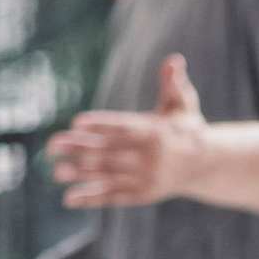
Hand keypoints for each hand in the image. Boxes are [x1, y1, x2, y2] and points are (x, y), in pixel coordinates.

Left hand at [48, 55, 208, 206]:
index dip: (100, 125)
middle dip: (80, 149)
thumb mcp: (183, 105)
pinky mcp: (142, 194)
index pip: (123, 129)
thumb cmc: (187, 128)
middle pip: (110, 153)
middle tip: (52, 144)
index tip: (76, 122)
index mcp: (155, 133)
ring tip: (56, 171)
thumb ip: (174, 84)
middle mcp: (150, 158)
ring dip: (81, 174)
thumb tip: (174, 60)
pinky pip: (114, 197)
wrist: (205, 164)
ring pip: (108, 176)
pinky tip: (70, 198)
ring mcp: (145, 178)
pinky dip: (92, 198)